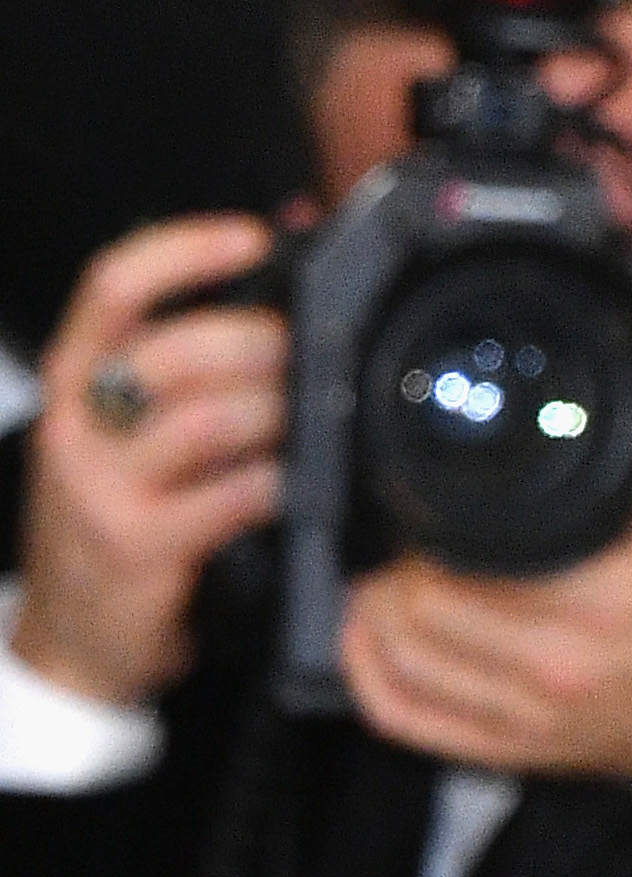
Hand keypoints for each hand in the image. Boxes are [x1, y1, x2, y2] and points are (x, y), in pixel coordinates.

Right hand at [15, 212, 283, 706]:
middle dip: (261, 343)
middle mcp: (77, 423)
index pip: (115, 284)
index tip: (253, 239)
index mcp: (74, 377)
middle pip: (176, 350)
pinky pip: (229, 498)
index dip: (185, 250)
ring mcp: (102, 487)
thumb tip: (282, 253)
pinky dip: (280, 485)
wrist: (75, 637)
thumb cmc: (118, 518)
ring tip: (312, 420)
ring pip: (208, 422)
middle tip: (311, 354)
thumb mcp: (128, 432)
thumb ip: (188, 361)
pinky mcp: (139, 546)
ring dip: (279, 415)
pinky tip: (303, 485)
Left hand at [338, 440, 631, 838]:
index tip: (428, 501)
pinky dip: (366, 670)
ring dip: (371, 609)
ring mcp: (526, 717)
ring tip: (388, 575)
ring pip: (396, 655)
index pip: (459, 557)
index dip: (423, 520)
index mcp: (602, 600)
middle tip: (407, 535)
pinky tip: (370, 635)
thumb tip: (582, 388)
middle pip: (414, 604)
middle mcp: (559, 665)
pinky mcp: (504, 750)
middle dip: (394, 561)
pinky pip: (401, 715)